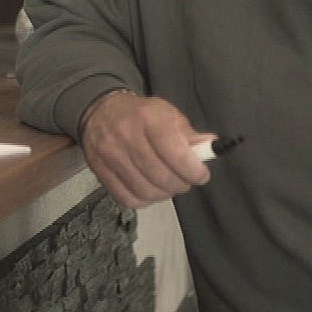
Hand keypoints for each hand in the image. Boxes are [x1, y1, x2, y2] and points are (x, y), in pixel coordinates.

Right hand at [78, 90, 213, 206]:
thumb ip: (190, 134)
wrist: (100, 111)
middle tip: (185, 181)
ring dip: (164, 194)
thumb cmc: (141, 114)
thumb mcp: (167, 114)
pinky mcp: (99, 170)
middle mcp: (127, 135)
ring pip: (145, 190)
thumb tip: (212, 148)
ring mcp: (111, 155)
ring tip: (169, 186)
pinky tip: (150, 190)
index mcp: (149, 117)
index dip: (192, 170)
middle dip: (181, 184)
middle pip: (161, 176)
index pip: (174, 152)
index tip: (201, 175)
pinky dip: (144, 200)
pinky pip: (127, 198)